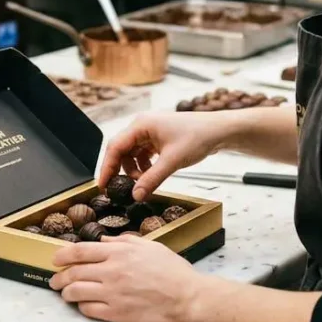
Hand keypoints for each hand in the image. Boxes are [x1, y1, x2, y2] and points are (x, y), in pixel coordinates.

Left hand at [51, 235, 205, 321]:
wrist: (187, 298)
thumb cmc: (173, 271)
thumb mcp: (149, 246)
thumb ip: (123, 242)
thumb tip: (103, 241)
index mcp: (119, 253)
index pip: (79, 251)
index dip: (62, 255)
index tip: (56, 259)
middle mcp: (111, 272)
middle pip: (73, 272)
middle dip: (59, 277)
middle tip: (55, 280)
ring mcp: (112, 294)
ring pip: (76, 292)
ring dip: (66, 293)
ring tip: (66, 294)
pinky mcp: (116, 313)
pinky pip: (88, 310)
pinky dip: (82, 307)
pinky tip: (84, 305)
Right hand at [99, 111, 241, 200]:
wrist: (219, 131)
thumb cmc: (197, 137)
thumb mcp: (172, 161)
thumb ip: (151, 179)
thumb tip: (135, 196)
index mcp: (141, 124)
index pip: (115, 146)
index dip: (107, 167)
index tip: (102, 186)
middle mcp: (142, 125)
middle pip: (121, 150)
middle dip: (120, 170)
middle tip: (117, 190)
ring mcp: (150, 132)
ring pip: (132, 154)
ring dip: (133, 170)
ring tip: (142, 184)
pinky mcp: (158, 139)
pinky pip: (143, 155)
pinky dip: (143, 167)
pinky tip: (151, 176)